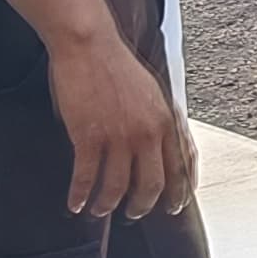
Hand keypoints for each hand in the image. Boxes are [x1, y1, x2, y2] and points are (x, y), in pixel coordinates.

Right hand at [49, 25, 195, 220]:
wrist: (88, 43)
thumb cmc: (116, 63)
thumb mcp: (152, 91)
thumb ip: (160, 119)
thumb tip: (164, 143)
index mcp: (166, 119)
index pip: (181, 166)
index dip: (178, 192)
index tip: (173, 206)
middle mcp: (148, 131)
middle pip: (152, 184)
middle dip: (142, 205)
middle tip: (134, 214)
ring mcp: (119, 136)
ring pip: (118, 187)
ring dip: (107, 205)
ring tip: (100, 210)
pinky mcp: (89, 136)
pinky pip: (86, 177)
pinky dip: (80, 195)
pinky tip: (75, 203)